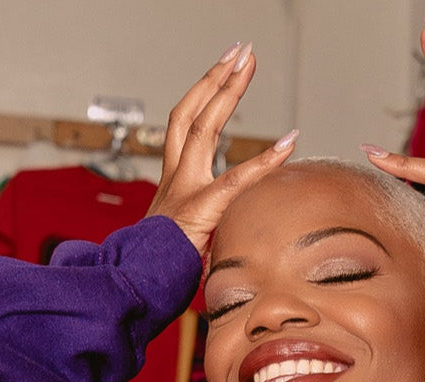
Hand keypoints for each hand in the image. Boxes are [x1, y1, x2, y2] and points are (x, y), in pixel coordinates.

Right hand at [147, 42, 299, 257]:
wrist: (135, 287)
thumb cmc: (163, 275)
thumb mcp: (189, 245)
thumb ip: (211, 232)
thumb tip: (236, 238)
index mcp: (174, 185)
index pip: (186, 128)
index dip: (204, 97)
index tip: (224, 73)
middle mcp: (175, 179)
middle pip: (190, 114)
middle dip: (214, 79)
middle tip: (238, 52)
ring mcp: (184, 190)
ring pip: (201, 128)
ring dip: (226, 91)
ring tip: (247, 63)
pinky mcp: (200, 210)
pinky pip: (236, 180)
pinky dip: (265, 162)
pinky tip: (288, 143)